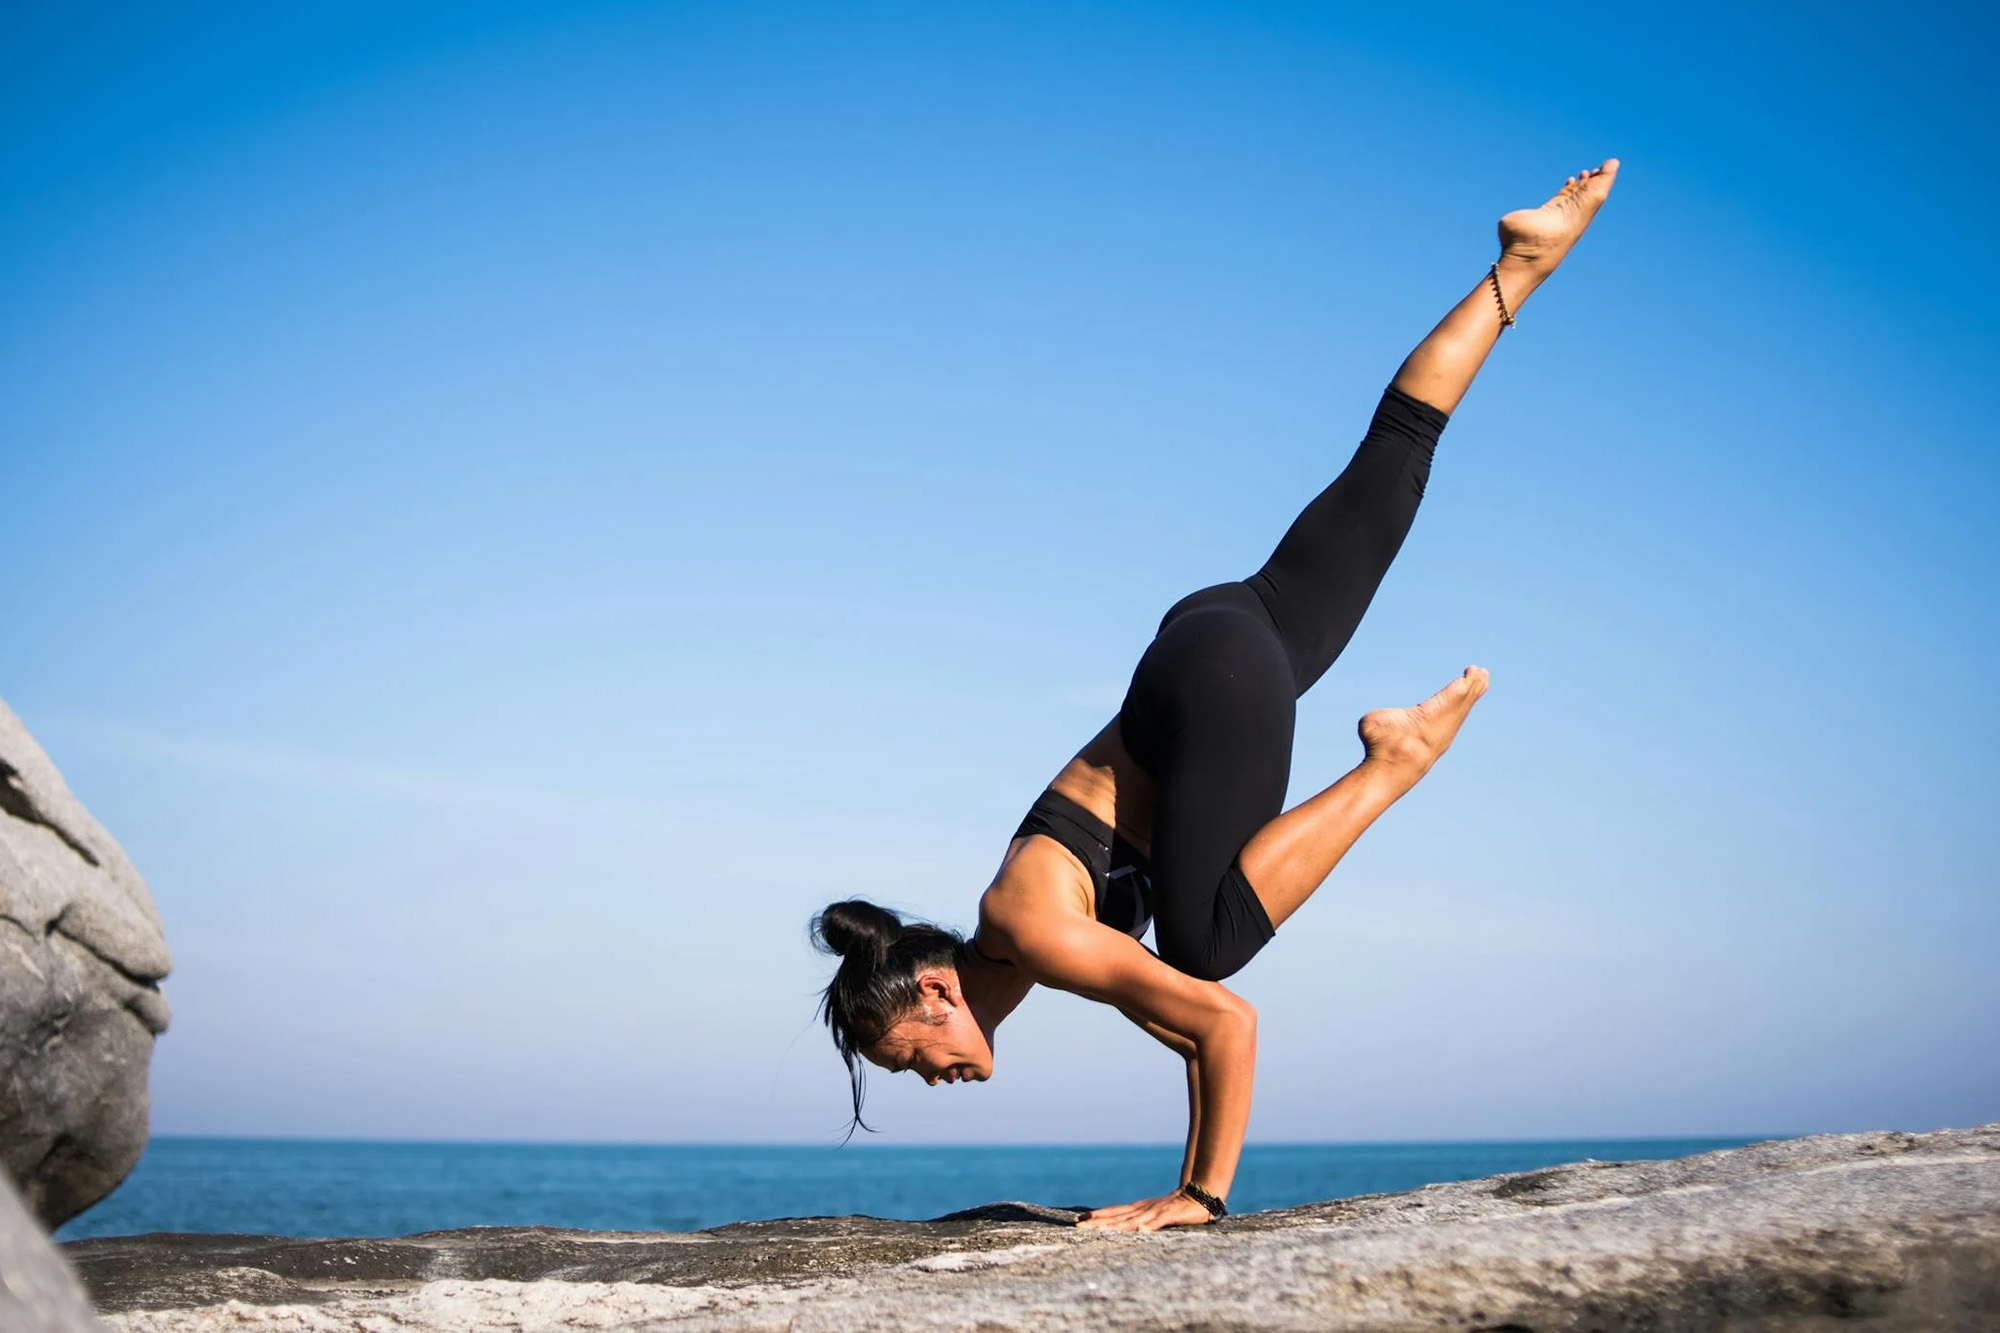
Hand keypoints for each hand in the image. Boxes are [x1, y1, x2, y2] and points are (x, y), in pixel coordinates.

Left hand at [1076, 1188, 1214, 1231]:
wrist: (1199, 1195)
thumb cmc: (1175, 1208)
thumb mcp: (1154, 1215)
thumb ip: (1140, 1221)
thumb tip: (1124, 1228)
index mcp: (1138, 1209)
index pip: (1113, 1212)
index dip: (1096, 1216)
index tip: (1078, 1220)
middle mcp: (1143, 1209)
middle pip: (1116, 1216)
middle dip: (1096, 1221)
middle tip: (1077, 1225)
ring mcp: (1155, 1211)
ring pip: (1131, 1219)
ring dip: (1114, 1225)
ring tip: (1098, 1229)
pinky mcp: (1170, 1215)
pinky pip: (1158, 1222)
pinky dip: (1148, 1226)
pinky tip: (1139, 1231)